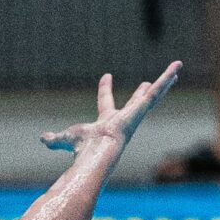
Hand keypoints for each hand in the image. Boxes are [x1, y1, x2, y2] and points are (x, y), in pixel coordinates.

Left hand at [44, 63, 181, 153]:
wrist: (98, 151)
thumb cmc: (83, 147)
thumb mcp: (65, 138)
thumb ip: (54, 139)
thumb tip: (42, 139)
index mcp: (108, 120)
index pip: (106, 101)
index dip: (105, 88)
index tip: (106, 75)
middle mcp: (126, 117)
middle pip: (136, 101)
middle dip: (142, 92)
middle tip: (148, 83)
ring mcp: (136, 112)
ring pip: (154, 94)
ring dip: (166, 80)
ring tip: (176, 68)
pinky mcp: (143, 108)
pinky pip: (157, 91)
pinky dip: (167, 79)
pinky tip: (176, 68)